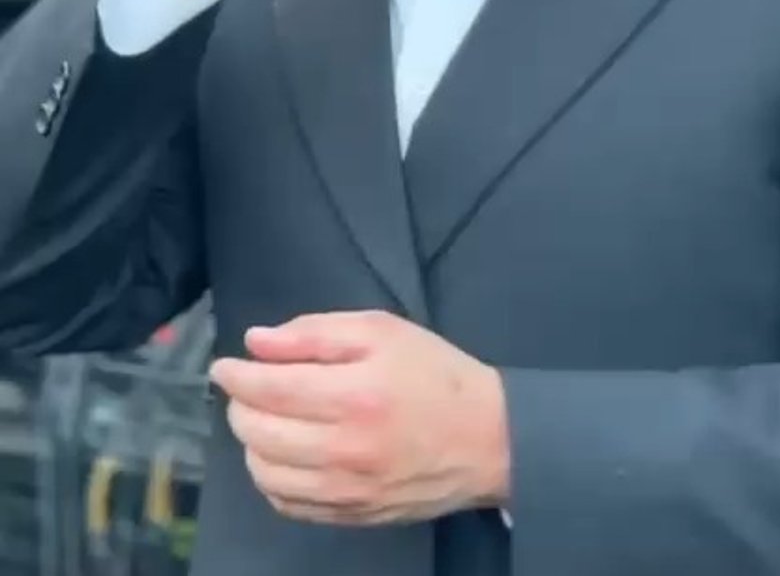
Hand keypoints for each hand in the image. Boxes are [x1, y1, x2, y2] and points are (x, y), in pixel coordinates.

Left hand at [210, 310, 509, 525]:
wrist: (487, 438)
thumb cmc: (434, 373)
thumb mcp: (382, 331)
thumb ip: (315, 332)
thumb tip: (256, 342)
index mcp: (355, 394)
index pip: (271, 389)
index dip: (237, 377)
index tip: (224, 366)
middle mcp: (345, 449)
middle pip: (260, 434)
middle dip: (240, 407)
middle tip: (245, 388)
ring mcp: (347, 491)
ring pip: (266, 474)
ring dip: (252, 444)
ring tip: (264, 420)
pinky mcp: (351, 517)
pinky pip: (288, 505)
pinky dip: (271, 479)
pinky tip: (282, 454)